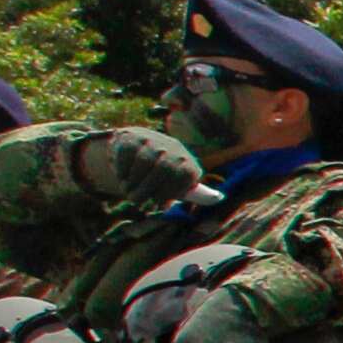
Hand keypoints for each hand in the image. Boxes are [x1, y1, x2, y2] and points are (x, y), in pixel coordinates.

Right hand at [78, 127, 216, 210]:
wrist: (139, 145)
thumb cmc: (163, 173)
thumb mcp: (180, 183)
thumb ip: (196, 193)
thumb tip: (219, 198)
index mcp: (188, 162)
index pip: (186, 176)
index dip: (170, 192)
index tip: (159, 204)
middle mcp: (173, 148)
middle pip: (164, 169)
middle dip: (148, 189)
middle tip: (137, 201)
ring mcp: (153, 141)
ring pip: (144, 163)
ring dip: (133, 182)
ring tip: (129, 191)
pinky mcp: (133, 138)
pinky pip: (127, 156)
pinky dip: (123, 170)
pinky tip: (123, 177)